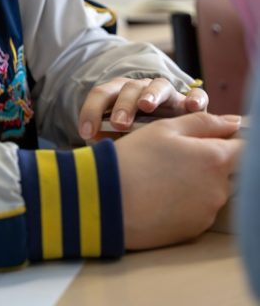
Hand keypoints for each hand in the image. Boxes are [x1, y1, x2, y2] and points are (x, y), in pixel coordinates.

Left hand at [78, 75, 207, 140]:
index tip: (86, 132)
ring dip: (151, 95)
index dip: (91, 111)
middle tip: (118, 124)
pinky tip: (192, 107)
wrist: (173, 143)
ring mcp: (168, 95)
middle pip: (129, 88)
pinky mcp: (191, 103)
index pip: (102, 95)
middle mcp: (143, 91)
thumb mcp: (121, 142)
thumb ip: (109, 143)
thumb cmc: (138, 143)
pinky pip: (197, 95)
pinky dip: (195, 98)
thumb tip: (92, 154)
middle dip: (122, 105)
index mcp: (120, 96)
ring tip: (146, 106)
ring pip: (159, 86)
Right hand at [115, 112, 242, 248]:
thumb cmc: (135, 157)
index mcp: (215, 159)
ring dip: (197, 181)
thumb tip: (234, 122)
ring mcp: (208, 213)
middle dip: (210, 160)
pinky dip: (186, 201)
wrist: (108, 200)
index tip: (218, 136)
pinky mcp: (194, 231)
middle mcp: (219, 189)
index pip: (245, 147)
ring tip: (163, 176)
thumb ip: (204, 122)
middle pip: (228, 170)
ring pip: (212, 190)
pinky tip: (161, 195)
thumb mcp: (165, 128)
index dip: (233, 139)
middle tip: (176, 156)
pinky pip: (199, 210)